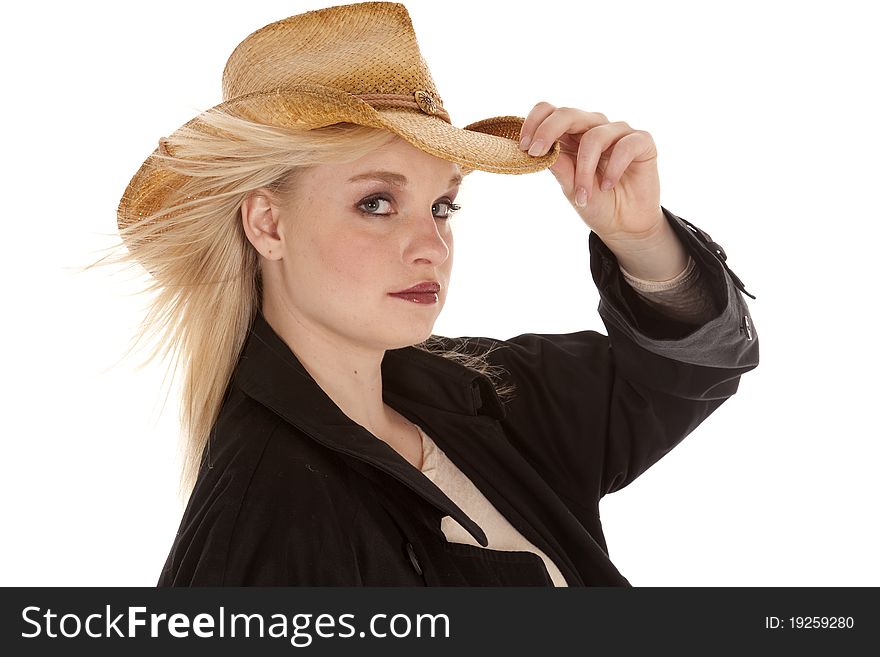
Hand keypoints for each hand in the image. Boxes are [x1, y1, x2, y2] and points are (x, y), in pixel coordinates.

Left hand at [520, 102, 687, 280]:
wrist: (624, 225)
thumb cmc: (595, 202)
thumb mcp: (569, 187)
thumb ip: (557, 165)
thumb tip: (535, 149)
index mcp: (570, 134)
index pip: (549, 111)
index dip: (534, 122)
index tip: (524, 147)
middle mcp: (593, 127)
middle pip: (568, 113)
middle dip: (548, 131)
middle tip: (536, 153)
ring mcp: (618, 133)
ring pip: (594, 136)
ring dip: (584, 169)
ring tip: (583, 195)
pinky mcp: (642, 142)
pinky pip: (625, 145)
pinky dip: (614, 167)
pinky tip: (608, 185)